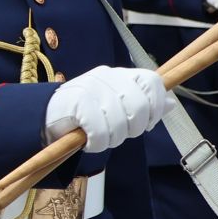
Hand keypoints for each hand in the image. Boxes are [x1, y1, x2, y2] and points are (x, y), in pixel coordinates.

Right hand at [44, 66, 173, 154]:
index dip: (156, 105)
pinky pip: (100, 132)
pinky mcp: (77, 102)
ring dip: (112, 139)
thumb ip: (144, 104)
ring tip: (100, 138)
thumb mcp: (118, 107)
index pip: (152, 81)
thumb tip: (172, 104)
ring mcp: (91, 87)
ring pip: (121, 123)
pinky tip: (89, 141)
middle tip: (118, 134)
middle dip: (133, 129)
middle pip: (140, 106)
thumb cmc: (85, 114)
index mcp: (120, 75)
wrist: (45, 116)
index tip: (147, 123)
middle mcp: (108, 76)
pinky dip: (97, 143)